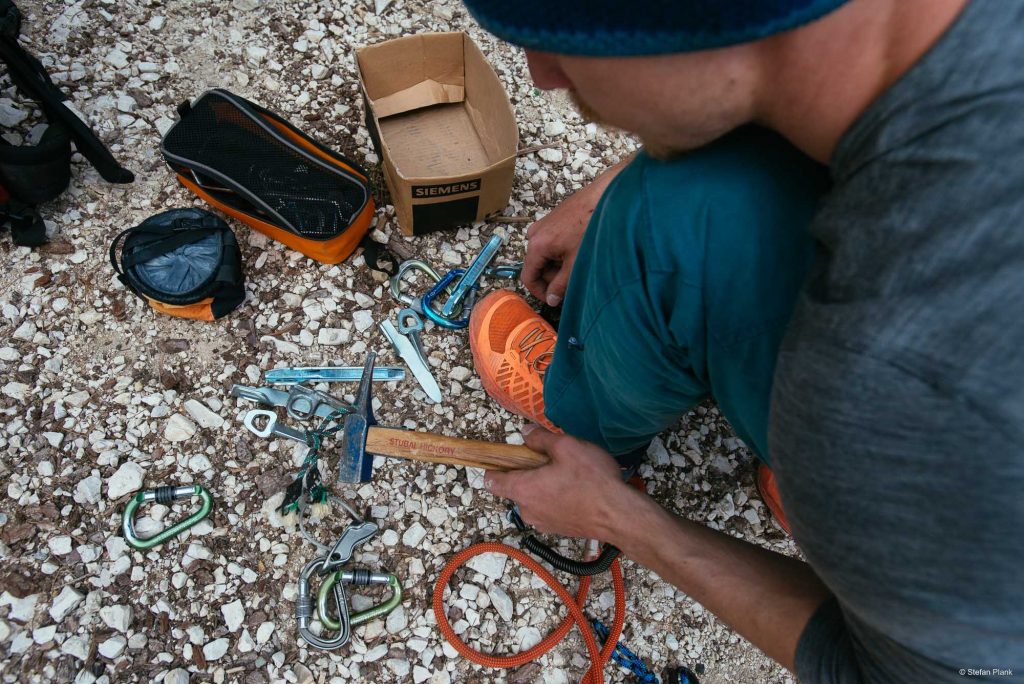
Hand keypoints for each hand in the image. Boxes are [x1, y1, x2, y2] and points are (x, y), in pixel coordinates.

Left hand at [485, 425, 640, 541]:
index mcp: (523, 490)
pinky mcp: (558, 530)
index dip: (495, 465)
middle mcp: (527, 510)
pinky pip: (548, 508)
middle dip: (528, 472)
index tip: (507, 455)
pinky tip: (576, 489)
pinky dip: (555, 498)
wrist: (620, 515)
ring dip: (543, 485)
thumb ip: (540, 438)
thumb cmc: (592, 479)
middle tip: (551, 459)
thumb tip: (524, 433)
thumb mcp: (567, 446)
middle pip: (516, 487)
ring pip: (534, 498)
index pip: (491, 481)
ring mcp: (543, 523)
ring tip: (568, 474)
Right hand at [522, 189, 592, 305]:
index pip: (528, 277)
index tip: (554, 299)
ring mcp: (543, 225)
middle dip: (552, 277)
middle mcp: (534, 234)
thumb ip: (561, 285)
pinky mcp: (552, 219)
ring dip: (558, 264)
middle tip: (572, 281)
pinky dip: (561, 252)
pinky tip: (578, 249)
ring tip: (578, 263)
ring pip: (545, 255)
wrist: (603, 197)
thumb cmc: (590, 228)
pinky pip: (551, 242)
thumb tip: (551, 300)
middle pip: (536, 265)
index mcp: (536, 245)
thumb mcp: (575, 264)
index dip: (540, 292)